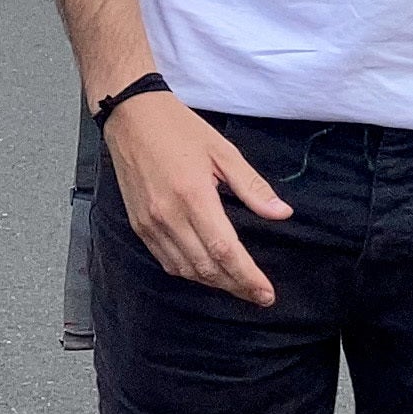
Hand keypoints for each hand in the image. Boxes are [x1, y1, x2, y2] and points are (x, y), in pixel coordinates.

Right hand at [102, 93, 287, 306]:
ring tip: (237, 285)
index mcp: (193, 195)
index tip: (266, 293)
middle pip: (206, 268)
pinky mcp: (139, 225)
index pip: (225, 250)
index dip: (247, 277)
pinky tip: (206, 271)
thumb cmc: (178, 129)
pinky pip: (166, 261)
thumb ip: (252, 186)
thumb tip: (281, 213)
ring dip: (213, 282)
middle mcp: (168, 215)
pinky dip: (189, 272)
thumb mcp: (223, 151)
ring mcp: (150, 223)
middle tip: (259, 295)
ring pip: (185, 270)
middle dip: (236, 286)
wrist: (131, 118)